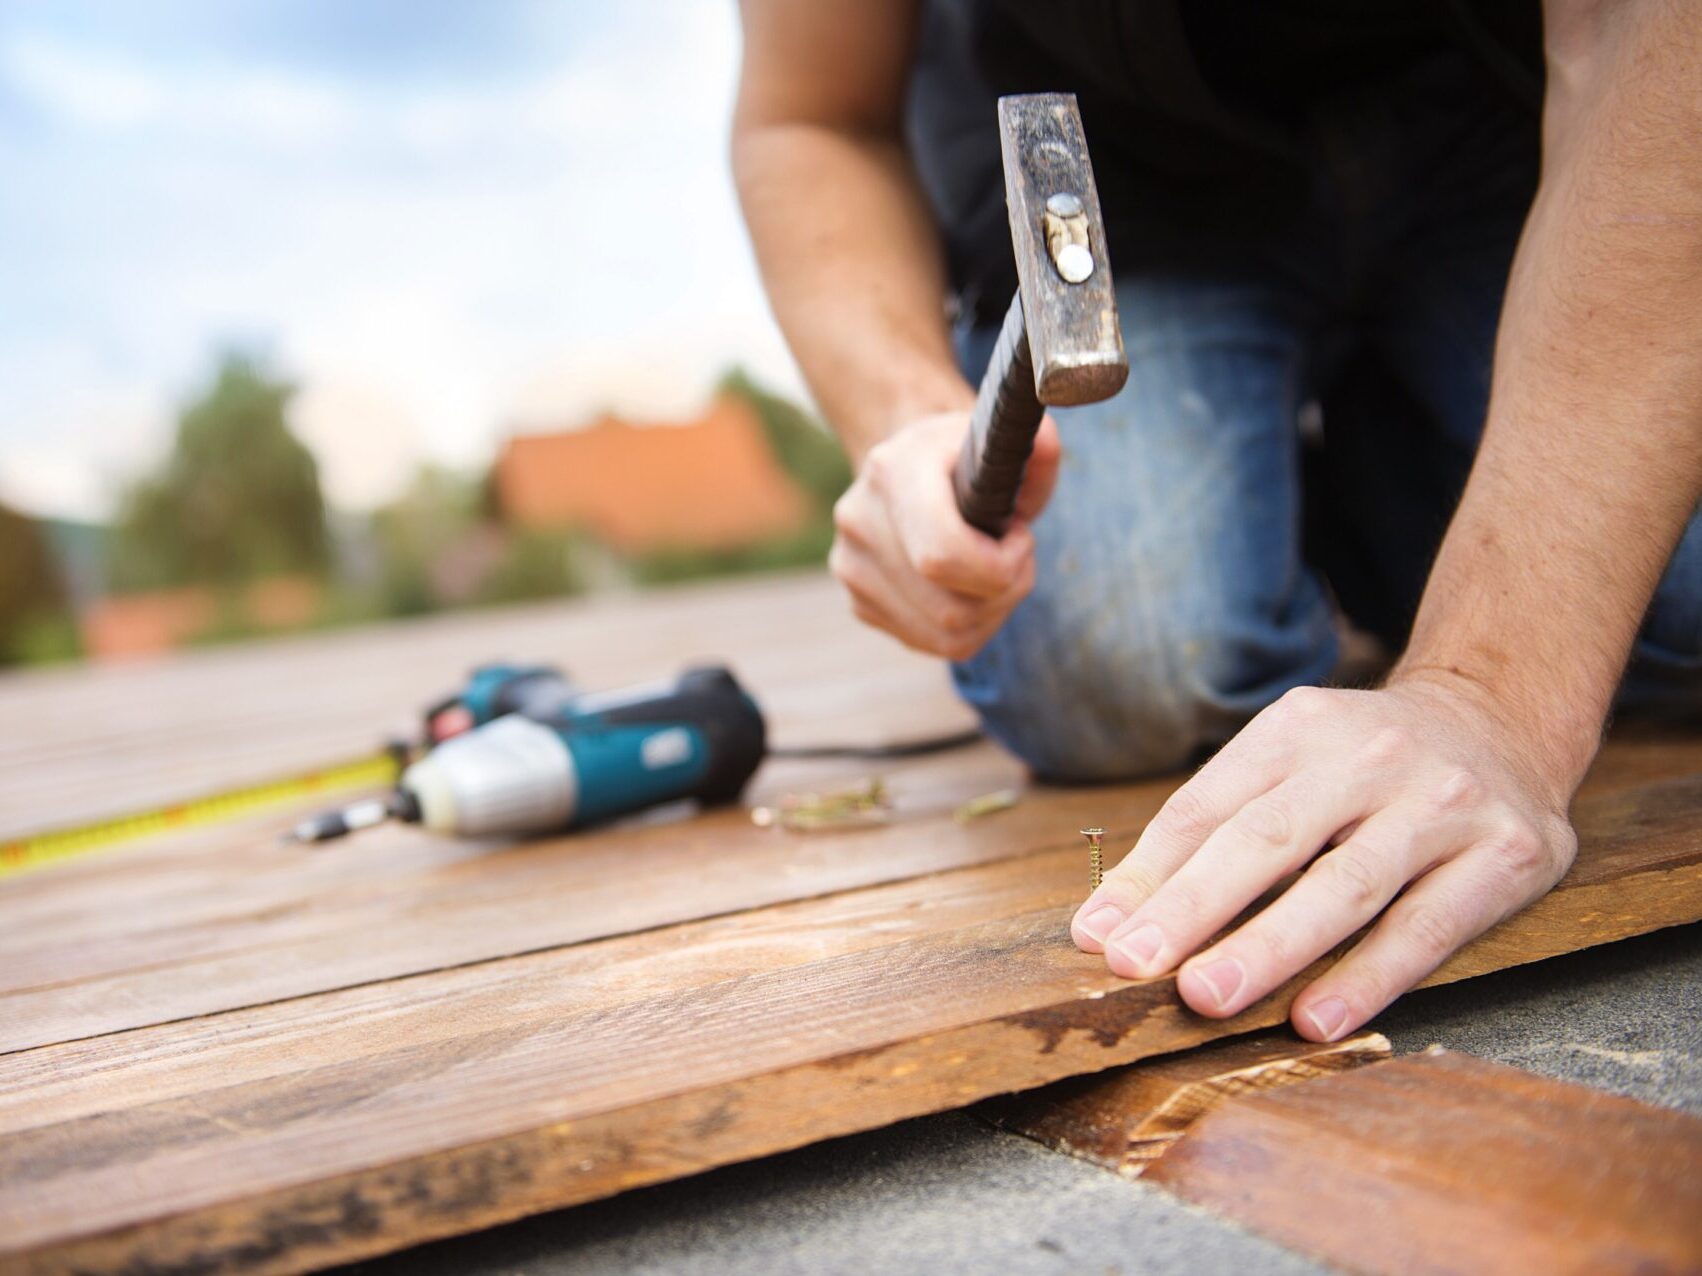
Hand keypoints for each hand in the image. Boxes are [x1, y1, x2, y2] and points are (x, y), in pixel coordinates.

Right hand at [829, 411, 1060, 660]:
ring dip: (992, 612)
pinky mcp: (860, 603)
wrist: (908, 467)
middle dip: (1005, 591)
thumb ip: (1037, 446)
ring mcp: (852, 568)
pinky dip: (970, 626)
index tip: (1021, 536)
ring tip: (997, 570)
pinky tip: (973, 588)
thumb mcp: (1005, 443)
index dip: (999, 565)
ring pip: (947, 635)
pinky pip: (934, 643)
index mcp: (893, 472)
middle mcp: (860, 522)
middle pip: (951, 609)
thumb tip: (1047, 443)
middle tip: (1017, 557)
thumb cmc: (964, 459)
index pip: (941, 556)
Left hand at [1070, 676, 1580, 1040]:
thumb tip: (1105, 926)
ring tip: (1208, 997)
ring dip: (1270, 947)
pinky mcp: (1505, 855)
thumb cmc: (1362, 765)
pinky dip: (1367, 977)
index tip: (1099, 939)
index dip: (1149, 875)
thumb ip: (1203, 837)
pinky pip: (1426, 928)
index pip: (1208, 807)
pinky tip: (1316, 1018)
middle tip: (1137, 966)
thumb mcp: (1285, 765)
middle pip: (1268, 839)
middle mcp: (1368, 757)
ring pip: (1344, 886)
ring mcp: (1440, 803)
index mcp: (1297, 729)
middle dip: (1196, 907)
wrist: (1502, 720)